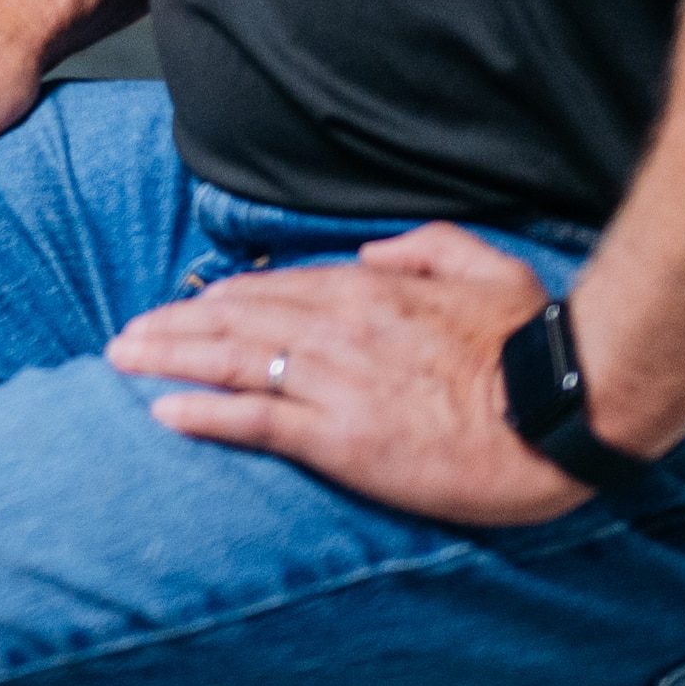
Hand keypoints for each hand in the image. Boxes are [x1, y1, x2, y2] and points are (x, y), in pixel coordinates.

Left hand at [103, 223, 590, 525]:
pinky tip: (164, 412)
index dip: (223, 299)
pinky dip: (205, 412)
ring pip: (233, 361)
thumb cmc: (533, 346)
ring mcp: (338, 383)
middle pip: (237, 320)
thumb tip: (370, 251)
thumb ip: (424, 247)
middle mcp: (341, 329)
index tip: (186, 308)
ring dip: (170, 360)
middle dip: (174, 325)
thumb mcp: (488, 268)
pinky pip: (258, 420)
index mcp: (373, 290)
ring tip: (122, 362)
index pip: (277, 289)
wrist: (562, 411)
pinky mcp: (343, 438)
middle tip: (126, 335)